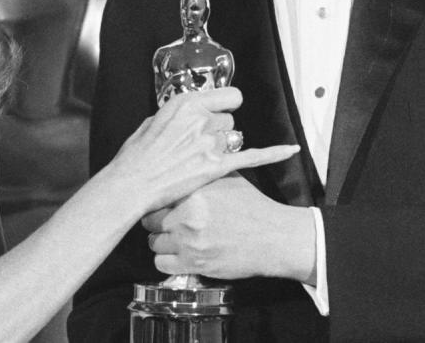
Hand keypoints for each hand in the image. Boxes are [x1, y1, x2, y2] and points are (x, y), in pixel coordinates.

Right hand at [106, 87, 296, 215]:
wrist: (133, 183)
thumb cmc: (137, 156)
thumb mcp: (152, 122)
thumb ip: (176, 115)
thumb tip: (186, 117)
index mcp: (187, 104)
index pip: (227, 96)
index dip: (225, 104)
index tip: (221, 109)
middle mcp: (202, 120)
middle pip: (230, 120)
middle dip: (218, 130)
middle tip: (197, 144)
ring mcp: (211, 144)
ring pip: (233, 138)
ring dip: (222, 147)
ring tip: (200, 159)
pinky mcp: (217, 167)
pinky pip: (252, 156)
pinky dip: (273, 152)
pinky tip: (289, 150)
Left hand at [142, 174, 316, 283]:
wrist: (274, 237)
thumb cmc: (253, 207)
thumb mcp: (229, 177)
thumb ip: (205, 169)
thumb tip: (186, 159)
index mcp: (194, 191)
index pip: (157, 194)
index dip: (157, 199)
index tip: (160, 202)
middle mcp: (187, 216)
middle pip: (150, 219)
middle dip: (157, 221)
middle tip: (166, 222)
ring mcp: (189, 242)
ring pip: (153, 243)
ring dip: (161, 242)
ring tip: (173, 238)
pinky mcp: (194, 264)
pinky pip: (161, 263)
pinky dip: (166, 260)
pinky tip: (176, 254)